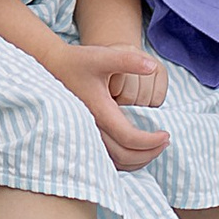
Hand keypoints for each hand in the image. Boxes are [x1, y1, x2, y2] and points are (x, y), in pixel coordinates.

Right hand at [54, 42, 171, 169]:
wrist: (52, 66)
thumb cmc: (78, 60)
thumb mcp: (102, 56)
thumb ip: (128, 60)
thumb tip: (152, 66)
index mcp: (100, 111)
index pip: (130, 138)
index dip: (151, 140)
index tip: (166, 134)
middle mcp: (92, 128)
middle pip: (125, 156)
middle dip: (149, 153)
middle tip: (165, 141)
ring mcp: (86, 134)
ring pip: (115, 162)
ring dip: (138, 160)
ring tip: (154, 147)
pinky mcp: (84, 135)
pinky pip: (107, 159)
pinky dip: (125, 161)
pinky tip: (136, 150)